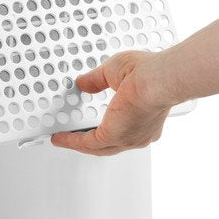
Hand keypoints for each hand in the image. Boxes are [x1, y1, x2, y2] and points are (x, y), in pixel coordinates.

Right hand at [51, 51, 175, 155]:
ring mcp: (127, 138)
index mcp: (145, 118)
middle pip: (108, 143)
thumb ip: (97, 79)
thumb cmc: (150, 73)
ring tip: (62, 138)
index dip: (106, 127)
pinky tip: (61, 137)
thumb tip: (84, 82)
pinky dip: (71, 141)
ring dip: (76, 143)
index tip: (91, 125)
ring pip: (97, 147)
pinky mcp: (113, 137)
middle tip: (72, 136)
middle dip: (88, 140)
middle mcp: (138, 134)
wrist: (157, 80)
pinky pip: (86, 143)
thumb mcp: (116, 71)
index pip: (122, 128)